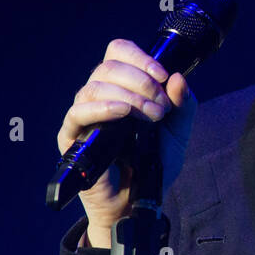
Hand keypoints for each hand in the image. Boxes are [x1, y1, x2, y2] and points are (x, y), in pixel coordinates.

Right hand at [56, 39, 196, 247]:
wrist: (137, 201)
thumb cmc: (152, 164)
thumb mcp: (178, 133)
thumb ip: (183, 106)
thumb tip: (178, 78)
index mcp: (121, 87)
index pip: (119, 53)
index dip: (140, 58)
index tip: (163, 76)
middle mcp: (99, 96)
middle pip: (108, 67)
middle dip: (140, 81)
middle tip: (160, 106)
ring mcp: (83, 116)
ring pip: (94, 87)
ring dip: (128, 95)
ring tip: (150, 115)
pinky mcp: (71, 137)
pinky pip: (77, 113)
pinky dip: (102, 108)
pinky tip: (122, 113)